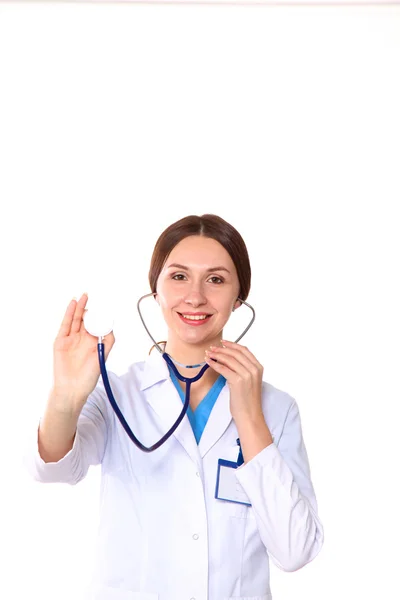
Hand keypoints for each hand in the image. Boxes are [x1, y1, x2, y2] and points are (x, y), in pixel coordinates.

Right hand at [52, 293, 114, 410]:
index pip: (96, 324)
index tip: (104, 306)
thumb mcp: (102, 357)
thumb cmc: (88, 377)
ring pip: (75, 320)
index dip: (99, 315)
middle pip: (85, 320)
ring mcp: (71, 339)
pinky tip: (73, 304)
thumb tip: (110, 326)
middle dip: (89, 308)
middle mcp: (82, 339)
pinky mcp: (61, 341)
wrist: (72, 389)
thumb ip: (107, 341)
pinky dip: (69, 313)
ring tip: (84, 296)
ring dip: (80, 307)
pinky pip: (65, 324)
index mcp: (93, 342)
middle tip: (92, 296)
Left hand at [204, 340, 263, 421]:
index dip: (232, 345)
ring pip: (229, 359)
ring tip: (208, 354)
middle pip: (235, 353)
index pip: (244, 350)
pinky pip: (223, 368)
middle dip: (222, 349)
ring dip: (217, 355)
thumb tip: (228, 359)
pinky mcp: (238, 381)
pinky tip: (209, 362)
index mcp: (258, 368)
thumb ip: (244, 369)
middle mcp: (254, 369)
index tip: (223, 342)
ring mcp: (247, 375)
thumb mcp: (249, 381)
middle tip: (212, 348)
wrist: (250, 415)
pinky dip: (214, 364)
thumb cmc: (247, 400)